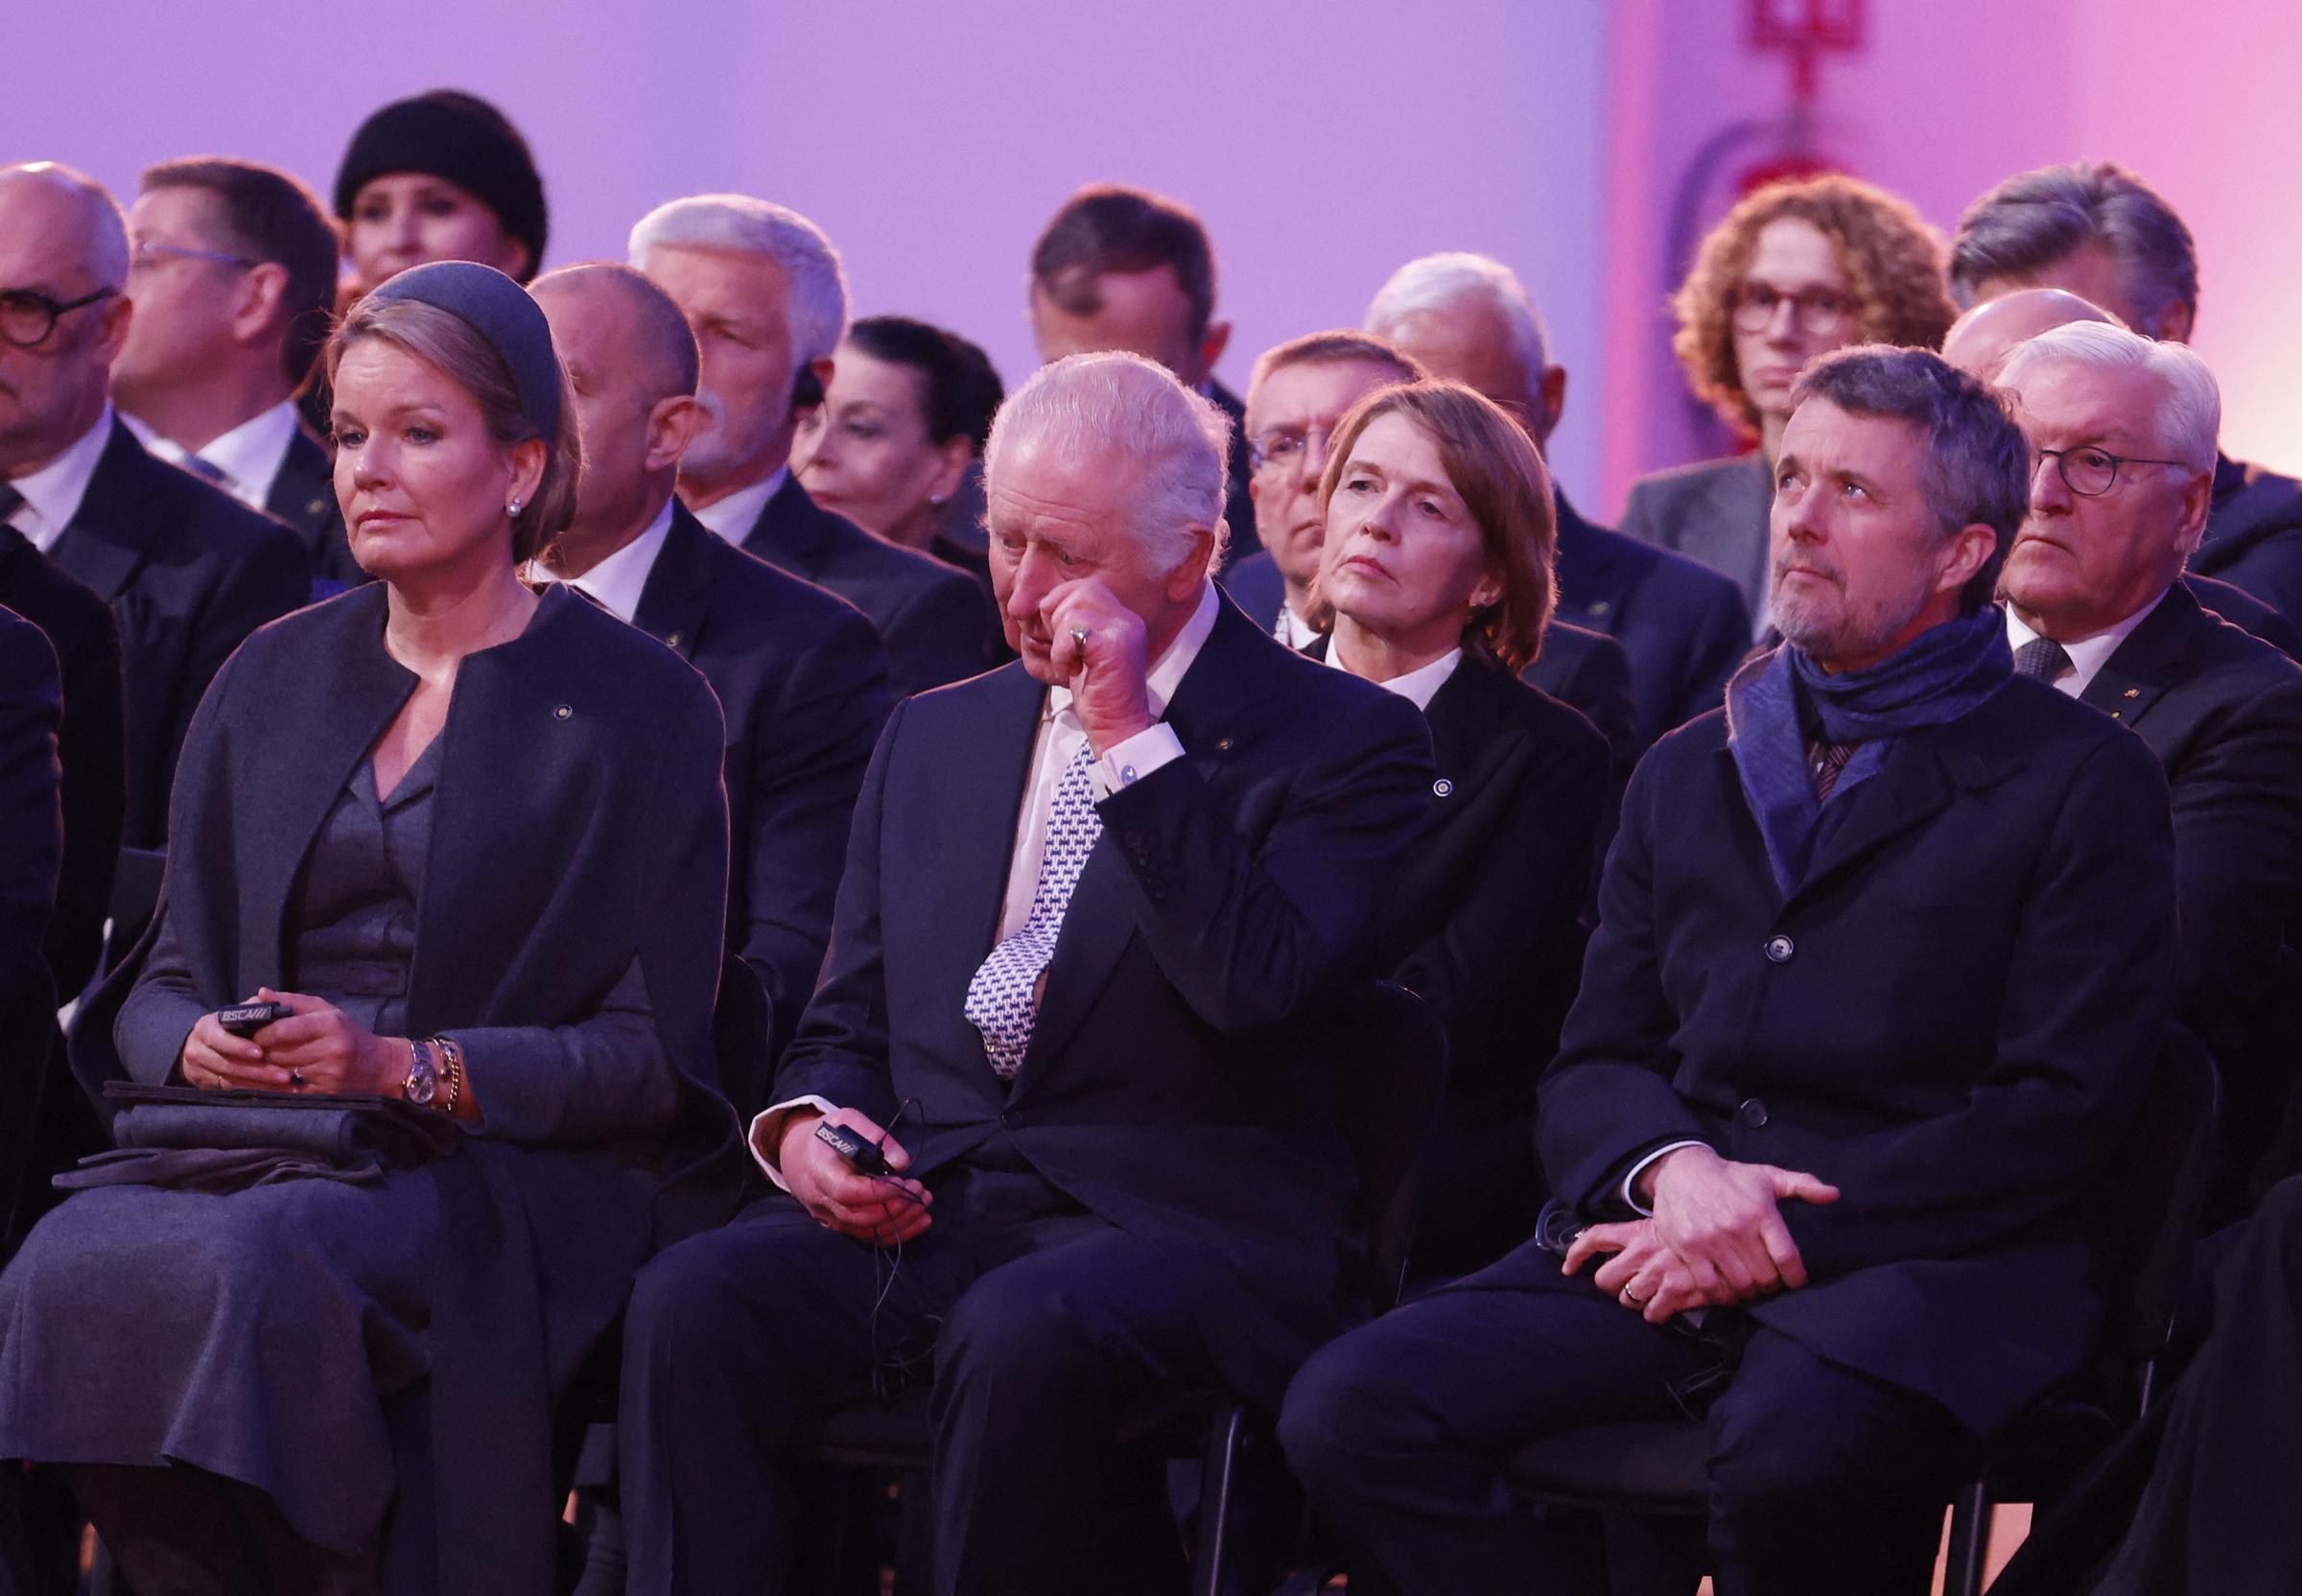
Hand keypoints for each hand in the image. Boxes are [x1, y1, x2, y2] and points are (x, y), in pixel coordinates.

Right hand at [180, 998, 295, 1090]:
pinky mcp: (209, 1086)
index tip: (260, 1053)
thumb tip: (265, 994)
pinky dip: (257, 1091)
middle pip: (227, 1064)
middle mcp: (198, 1050)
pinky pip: (234, 1090)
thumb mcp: (236, 1012)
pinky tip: (278, 1092)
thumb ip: (252, 1006)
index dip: (238, 1047)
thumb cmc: (228, 1025)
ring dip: (261, 1084)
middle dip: (257, 1071)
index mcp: (205, 1028)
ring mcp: (201, 1070)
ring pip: (232, 1080)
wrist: (201, 1046)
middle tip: (283, 1076)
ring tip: (287, 1085)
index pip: (218, 1038)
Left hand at [240, 987, 402, 1094]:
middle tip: (256, 1048)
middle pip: (279, 1052)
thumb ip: (291, 1002)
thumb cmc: (347, 1033)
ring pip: (282, 1071)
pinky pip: (290, 1089)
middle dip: (264, 1051)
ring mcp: (329, 1073)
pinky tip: (282, 1076)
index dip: (263, 1033)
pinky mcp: (325, 1092)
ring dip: (271, 1067)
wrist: (378, 1065)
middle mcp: (331, 1049)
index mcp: (330, 1024)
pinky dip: (281, 1083)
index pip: (284, 1030)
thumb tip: (261, 994)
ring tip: (270, 1060)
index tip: (254, 1034)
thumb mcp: (325, 1010)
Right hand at [778, 1106, 933, 1244]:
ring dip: (901, 1220)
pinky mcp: (840, 1227)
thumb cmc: (825, 1135)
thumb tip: (902, 1162)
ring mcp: (829, 1218)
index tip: (901, 1181)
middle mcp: (820, 1201)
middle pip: (859, 1216)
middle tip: (919, 1188)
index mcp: (818, 1171)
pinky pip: (869, 1237)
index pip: (845, 1191)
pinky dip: (897, 1232)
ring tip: (924, 1201)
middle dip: (895, 1205)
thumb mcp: (847, 1120)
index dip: (876, 1192)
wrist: (798, 1156)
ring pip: (867, 1231)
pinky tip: (920, 1220)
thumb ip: (874, 1135)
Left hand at [1041, 578, 1152, 754]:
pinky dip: (1061, 651)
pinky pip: (1073, 628)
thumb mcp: (1076, 653)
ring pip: (1073, 605)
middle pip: (1078, 589)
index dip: (1059, 608)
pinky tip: (1072, 670)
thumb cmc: (1094, 696)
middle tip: (1062, 650)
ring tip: (1070, 662)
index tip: (1058, 642)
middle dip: (1056, 617)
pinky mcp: (1115, 644)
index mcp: (1120, 618)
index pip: (1083, 588)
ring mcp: (1123, 629)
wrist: (1117, 728)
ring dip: (1059, 637)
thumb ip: (1061, 626)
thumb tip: (1026, 609)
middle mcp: (1126, 619)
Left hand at [1564, 1220, 1727, 1322]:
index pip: (1596, 1237)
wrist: (1734, 1241)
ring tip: (1648, 1296)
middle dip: (1611, 1285)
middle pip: (1604, 1277)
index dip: (1576, 1253)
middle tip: (1624, 1285)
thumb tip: (1634, 1244)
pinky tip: (1664, 1310)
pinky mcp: (1672, 1294)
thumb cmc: (1702, 1227)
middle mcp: (1641, 1254)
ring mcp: (1655, 1275)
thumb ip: (1650, 1232)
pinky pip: (1652, 1314)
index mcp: (1638, 1232)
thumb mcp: (1672, 1220)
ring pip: (1626, 1299)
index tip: (1568, 1268)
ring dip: (1634, 1301)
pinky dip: (1655, 1315)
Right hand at [1644, 1144, 1838, 1300]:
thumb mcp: (1767, 1175)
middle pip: (1765, 1277)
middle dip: (1771, 1285)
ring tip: (1749, 1286)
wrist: (1680, 1170)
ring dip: (1748, 1292)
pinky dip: (1722, 1294)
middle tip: (1769, 1282)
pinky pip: (1711, 1286)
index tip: (1795, 1281)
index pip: (1787, 1257)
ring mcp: (1711, 1241)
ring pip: (1740, 1285)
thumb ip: (1803, 1184)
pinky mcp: (1689, 1250)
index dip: (1796, 1277)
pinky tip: (1725, 1288)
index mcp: (1761, 1212)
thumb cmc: (1730, 1177)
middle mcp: (1737, 1228)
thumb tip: (1834, 1195)